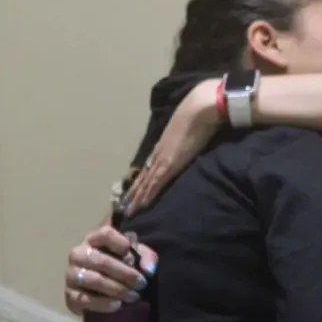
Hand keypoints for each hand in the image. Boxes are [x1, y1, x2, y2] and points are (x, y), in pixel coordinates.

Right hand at [64, 226, 158, 314]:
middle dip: (125, 274)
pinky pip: (85, 299)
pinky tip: (118, 305)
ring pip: (94, 280)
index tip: (131, 252)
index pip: (105, 234)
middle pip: (101, 261)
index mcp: (94, 239)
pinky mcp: (69, 295)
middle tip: (141, 284)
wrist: (99, 290)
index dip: (120, 242)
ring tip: (133, 296)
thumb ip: (146, 256)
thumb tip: (149, 270)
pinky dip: (103, 303)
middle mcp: (78, 254)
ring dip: (117, 289)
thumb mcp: (135, 255)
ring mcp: (71, 275)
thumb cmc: (119, 264)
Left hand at [124, 79, 220, 211]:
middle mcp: (158, 153)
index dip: (141, 179)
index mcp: (163, 144)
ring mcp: (161, 160)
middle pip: (143, 176)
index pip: (149, 166)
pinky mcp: (167, 166)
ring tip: (128, 211)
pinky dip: (147, 196)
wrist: (198, 110)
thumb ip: (187, 136)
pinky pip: (154, 184)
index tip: (134, 189)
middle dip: (134, 191)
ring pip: (145, 183)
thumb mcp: (189, 128)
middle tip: (124, 206)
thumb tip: (191, 139)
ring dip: (136, 197)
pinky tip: (141, 206)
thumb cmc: (197, 116)